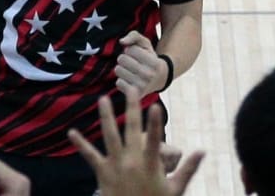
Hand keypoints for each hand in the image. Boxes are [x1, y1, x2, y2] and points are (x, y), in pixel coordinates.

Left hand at [68, 88, 203, 195]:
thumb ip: (189, 168)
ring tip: (103, 99)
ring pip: (109, 136)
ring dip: (106, 116)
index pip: (155, 140)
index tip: (156, 106)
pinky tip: (71, 132)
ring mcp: (115, 166)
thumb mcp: (176, 189)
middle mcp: (131, 162)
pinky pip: (90, 156)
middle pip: (131, 129)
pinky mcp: (102, 173)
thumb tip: (203, 151)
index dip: (155, 123)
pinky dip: (80, 144)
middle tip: (132, 89)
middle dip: (132, 108)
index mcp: (150, 165)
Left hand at [115, 31, 166, 95]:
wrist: (160, 79)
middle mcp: (149, 75)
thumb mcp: (146, 44)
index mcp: (154, 62)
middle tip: (132, 62)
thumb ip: (134, 36)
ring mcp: (142, 86)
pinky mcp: (135, 95)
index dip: (131, 50)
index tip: (137, 54)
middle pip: (121, 59)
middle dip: (124, 58)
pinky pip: (118, 83)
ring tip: (130, 71)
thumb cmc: (150, 58)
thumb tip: (122, 41)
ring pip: (118, 70)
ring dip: (122, 69)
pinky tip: (129, 80)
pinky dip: (122, 80)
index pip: (129, 50)